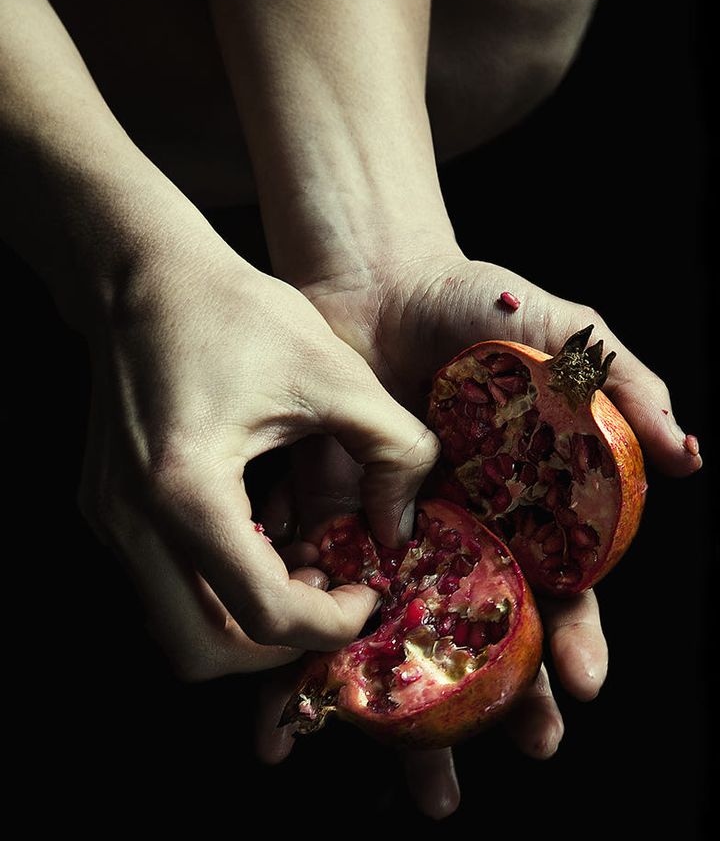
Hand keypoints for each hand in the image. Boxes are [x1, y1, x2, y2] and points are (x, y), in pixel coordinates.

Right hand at [76, 226, 438, 679]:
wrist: (148, 274)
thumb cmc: (236, 312)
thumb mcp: (333, 372)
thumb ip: (394, 447)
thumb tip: (406, 525)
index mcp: (188, 488)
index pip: (262, 613)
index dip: (329, 623)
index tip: (366, 592)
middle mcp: (133, 519)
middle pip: (201, 651)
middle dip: (279, 646)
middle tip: (330, 598)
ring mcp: (110, 517)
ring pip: (176, 626)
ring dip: (245, 620)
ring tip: (299, 566)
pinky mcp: (107, 506)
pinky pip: (162, 583)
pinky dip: (216, 587)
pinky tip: (261, 536)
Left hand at [255, 247, 700, 816]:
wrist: (375, 279)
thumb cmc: (475, 303)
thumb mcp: (562, 335)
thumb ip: (625, 385)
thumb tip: (690, 454)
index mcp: (524, 507)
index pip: (558, 590)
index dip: (572, 638)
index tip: (580, 682)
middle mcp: (464, 534)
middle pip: (484, 635)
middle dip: (497, 702)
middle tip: (511, 755)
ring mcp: (397, 535)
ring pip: (404, 637)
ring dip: (404, 712)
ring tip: (419, 781)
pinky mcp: (334, 522)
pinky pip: (322, 595)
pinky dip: (307, 655)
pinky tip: (298, 713)